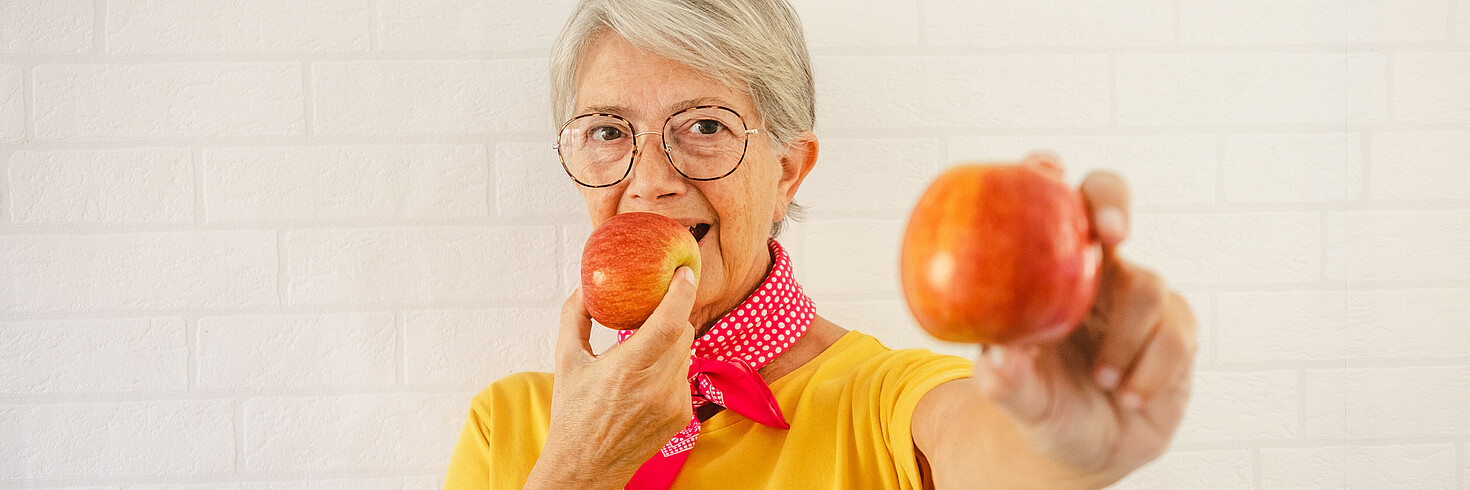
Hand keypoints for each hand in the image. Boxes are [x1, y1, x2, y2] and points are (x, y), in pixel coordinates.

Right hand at [526, 267, 698, 488]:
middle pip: (684, 332)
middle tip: (654, 310)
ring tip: (644, 350)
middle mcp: (656, 386)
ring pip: (686, 353)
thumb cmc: (573, 413)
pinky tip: (646, 381)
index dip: (681, 292)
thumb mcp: (565, 361)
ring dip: (670, 343)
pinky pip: (684, 377)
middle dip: (672, 315)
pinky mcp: (683, 415)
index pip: (669, 321)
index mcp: (627, 369)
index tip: (683, 272)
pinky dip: (670, 369)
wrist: (586, 467)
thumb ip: (574, 317)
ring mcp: (674, 403)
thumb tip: (585, 285)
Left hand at [971, 153, 1198, 481]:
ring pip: (1146, 284)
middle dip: (1112, 203)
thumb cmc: (1042, 406)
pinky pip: (1175, 332)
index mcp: (1042, 271)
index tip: (1045, 173)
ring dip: (1124, 340)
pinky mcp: (1176, 327)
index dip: (1045, 173)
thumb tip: (999, 358)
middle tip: (1114, 232)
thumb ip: (1004, 381)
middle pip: (1107, 199)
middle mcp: (1091, 270)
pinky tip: (1130, 394)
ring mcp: (1135, 294)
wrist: (1086, 450)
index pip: (1043, 201)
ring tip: (1103, 381)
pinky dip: (1151, 369)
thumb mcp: (1017, 400)